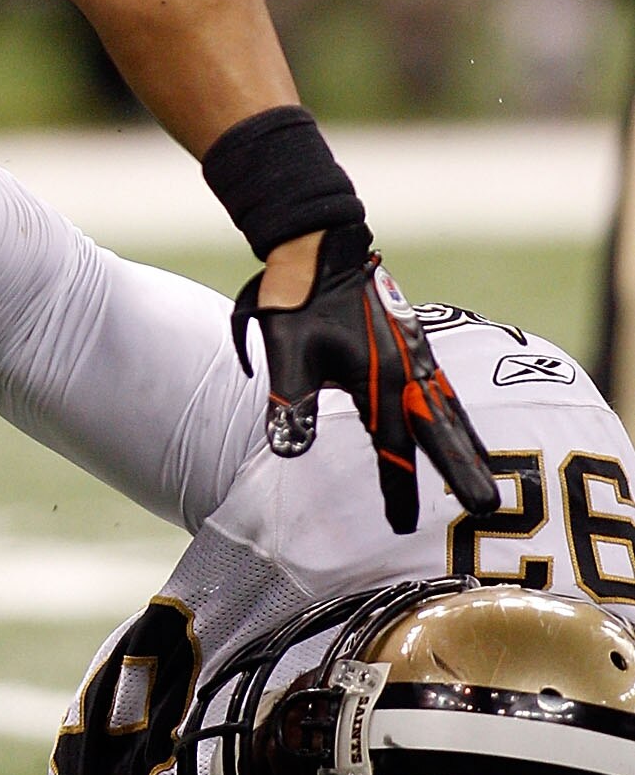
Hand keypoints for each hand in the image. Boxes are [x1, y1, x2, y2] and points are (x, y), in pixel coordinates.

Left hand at [232, 223, 500, 533]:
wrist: (318, 246)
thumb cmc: (299, 299)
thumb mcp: (286, 350)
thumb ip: (290, 400)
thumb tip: (289, 451)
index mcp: (380, 378)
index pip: (392, 445)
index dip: (395, 486)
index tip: (401, 527)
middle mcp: (409, 370)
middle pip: (442, 432)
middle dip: (463, 471)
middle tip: (488, 509)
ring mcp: (416, 356)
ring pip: (449, 410)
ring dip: (467, 444)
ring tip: (486, 474)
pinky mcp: (414, 344)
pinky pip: (443, 390)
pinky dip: (457, 415)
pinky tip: (458, 425)